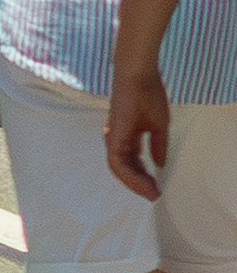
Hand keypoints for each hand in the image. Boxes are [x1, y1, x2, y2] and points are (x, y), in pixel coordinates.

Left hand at [112, 62, 176, 201]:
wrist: (138, 77)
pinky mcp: (114, 135)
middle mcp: (117, 139)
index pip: (131, 162)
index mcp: (126, 136)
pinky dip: (130, 174)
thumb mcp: (158, 126)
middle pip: (124, 169)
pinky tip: (145, 181)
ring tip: (151, 192)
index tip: (157, 188)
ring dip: (135, 183)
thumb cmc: (148, 96)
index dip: (143, 177)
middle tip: (154, 194)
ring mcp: (113, 137)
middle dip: (139, 184)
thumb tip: (159, 163)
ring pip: (119, 169)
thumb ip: (157, 145)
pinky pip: (118, 162)